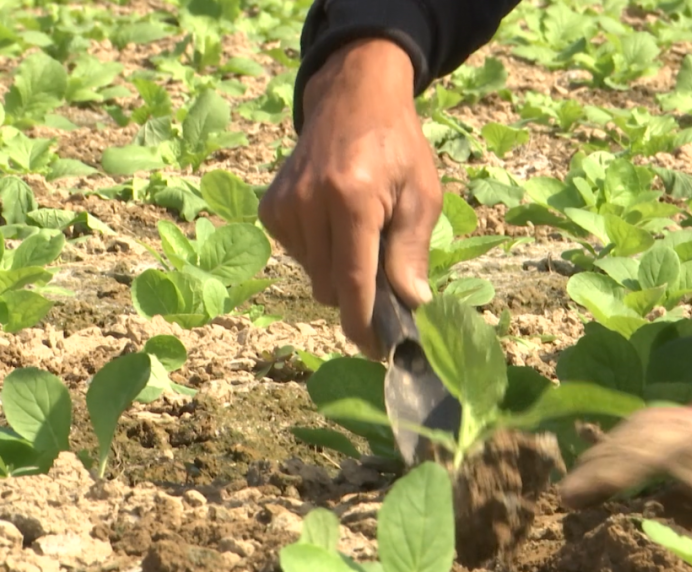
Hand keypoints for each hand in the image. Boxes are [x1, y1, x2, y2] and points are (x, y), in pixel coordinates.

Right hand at [259, 39, 441, 357]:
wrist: (352, 100)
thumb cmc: (397, 147)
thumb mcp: (421, 195)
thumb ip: (411, 253)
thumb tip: (412, 305)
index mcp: (352, 199)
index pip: (354, 282)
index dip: (365, 325)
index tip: (378, 351)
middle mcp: (310, 203)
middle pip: (331, 286)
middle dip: (358, 294)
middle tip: (384, 275)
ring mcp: (284, 205)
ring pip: (313, 276)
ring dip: (338, 271)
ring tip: (359, 233)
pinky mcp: (270, 208)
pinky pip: (297, 255)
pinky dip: (318, 252)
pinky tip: (333, 222)